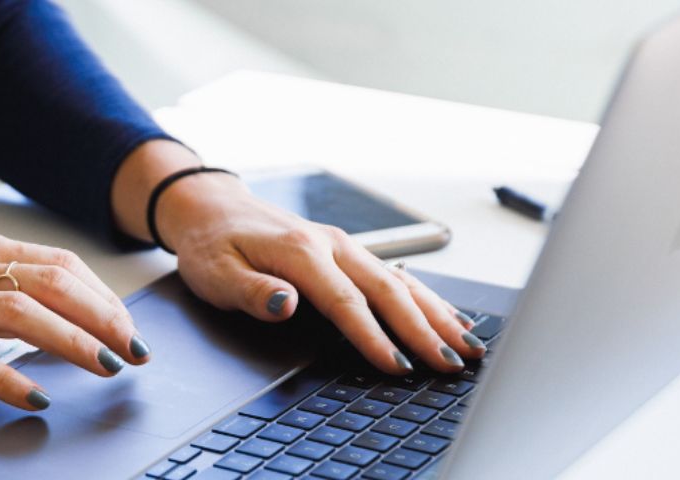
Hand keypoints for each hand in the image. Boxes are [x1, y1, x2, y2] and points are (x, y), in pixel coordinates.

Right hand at [0, 229, 148, 410]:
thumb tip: (54, 314)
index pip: (57, 264)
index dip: (102, 295)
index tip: (127, 326)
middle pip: (53, 283)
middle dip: (104, 317)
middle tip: (133, 349)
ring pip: (24, 313)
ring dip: (75, 341)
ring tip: (105, 367)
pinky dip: (12, 378)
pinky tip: (36, 398)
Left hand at [112, 141, 482, 373]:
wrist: (212, 207)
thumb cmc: (212, 244)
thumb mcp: (216, 273)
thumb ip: (253, 292)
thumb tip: (287, 304)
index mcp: (300, 251)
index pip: (346, 302)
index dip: (374, 337)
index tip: (397, 366)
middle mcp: (331, 245)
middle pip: (388, 291)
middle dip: (424, 330)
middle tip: (451, 364)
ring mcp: (344, 246)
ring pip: (401, 282)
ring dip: (437, 315)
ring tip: (467, 346)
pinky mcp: (348, 252)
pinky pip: (397, 275)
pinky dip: (427, 298)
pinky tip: (450, 318)